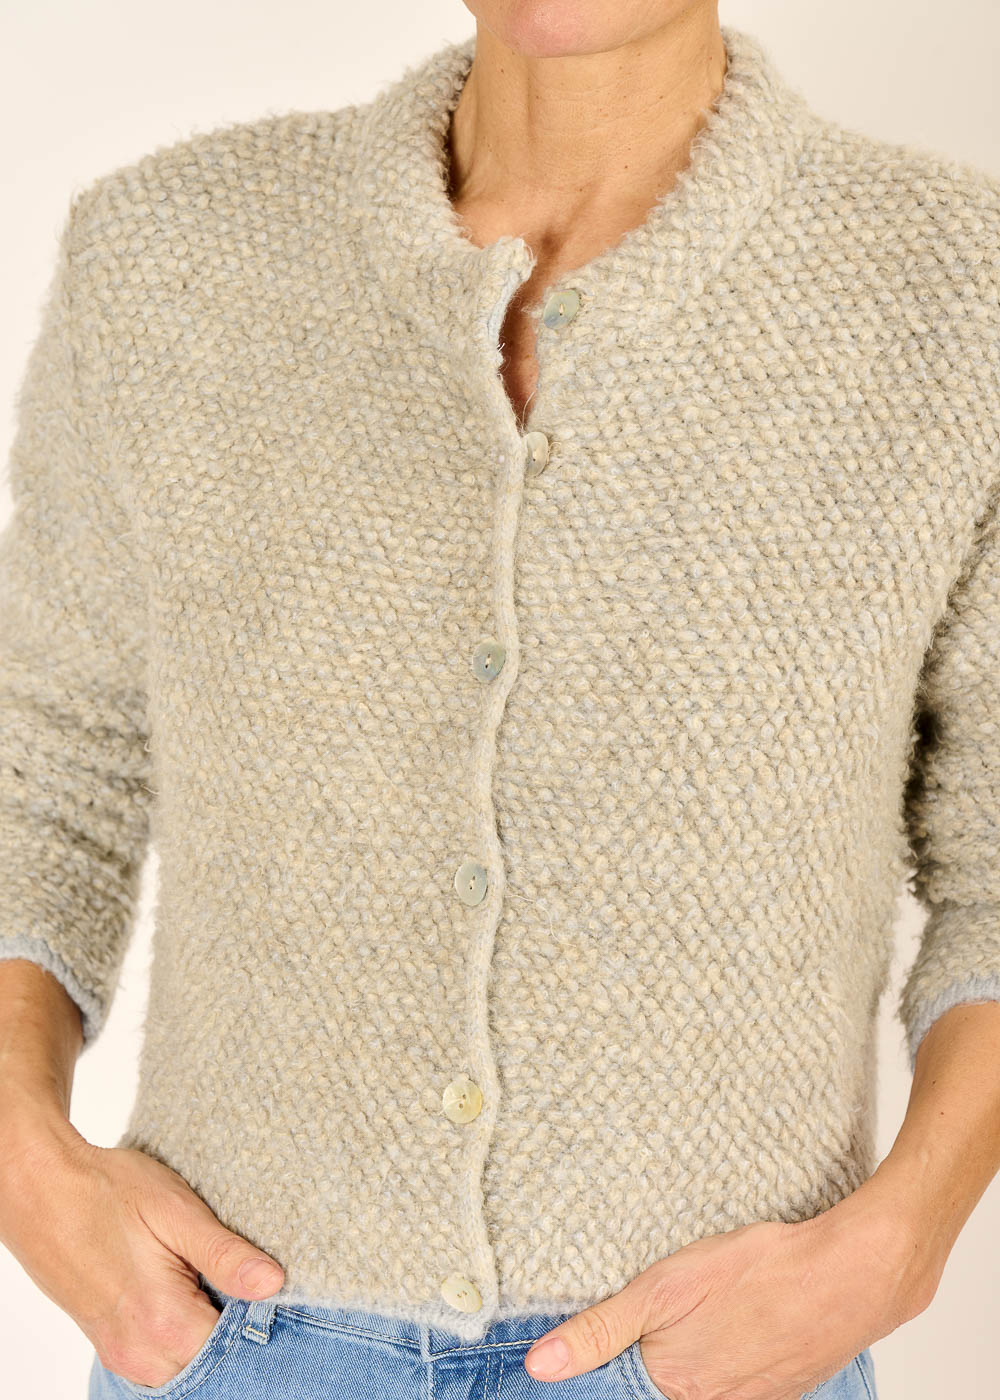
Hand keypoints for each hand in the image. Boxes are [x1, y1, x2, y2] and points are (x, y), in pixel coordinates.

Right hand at [0, 1116, 284, 1388]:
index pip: (236, 1347)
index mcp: (163, 1323)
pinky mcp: (110, 1343)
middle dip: (235, 1326)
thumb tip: (275, 1283)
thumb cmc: (106, 1191)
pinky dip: (183, 1334)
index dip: (262, 1314)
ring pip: (187, 1363)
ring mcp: (121, 1353)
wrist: (41, 1188)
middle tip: (245, 1275)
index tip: (271, 1280)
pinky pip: (162, 1358)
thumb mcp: (176, 1211)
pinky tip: (189, 1291)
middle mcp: (140, 1353)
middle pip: (213, 1361)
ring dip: (208, 1331)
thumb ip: (225, 1255)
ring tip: (214, 1279)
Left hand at [523, 1195, 939, 1398]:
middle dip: (646, 1362)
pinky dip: (722, 1361)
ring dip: (687, 1362)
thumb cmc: (757, 1272)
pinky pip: (734, 1383)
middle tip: (673, 1317)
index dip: (602, 1370)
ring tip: (703, 1320)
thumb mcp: (663, 1289)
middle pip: (660, 1388)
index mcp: (674, 1387)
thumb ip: (600, 1330)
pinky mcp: (777, 1390)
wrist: (850, 1275)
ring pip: (697, 1387)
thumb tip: (540, 1365)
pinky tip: (731, 1328)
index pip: (620, 1389)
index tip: (594, 1354)